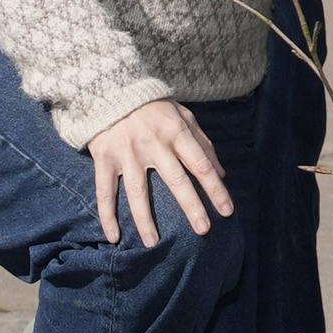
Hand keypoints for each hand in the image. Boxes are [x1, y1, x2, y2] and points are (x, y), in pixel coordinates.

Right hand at [85, 98, 233, 242]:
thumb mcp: (183, 116)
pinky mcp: (104, 158)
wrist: (110, 88)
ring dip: (145, 220)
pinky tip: (114, 237)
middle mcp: (153, 144)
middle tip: (203, 230)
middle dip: (191, 206)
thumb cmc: (153, 107)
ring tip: (153, 244)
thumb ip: (203, 143)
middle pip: (175, 181)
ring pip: (137, 192)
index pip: (201, 165)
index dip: (215, 189)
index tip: (227, 211)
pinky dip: (107, 215)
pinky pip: (105, 191)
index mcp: (176, 132)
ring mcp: (127, 153)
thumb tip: (221, 173)